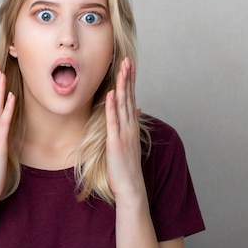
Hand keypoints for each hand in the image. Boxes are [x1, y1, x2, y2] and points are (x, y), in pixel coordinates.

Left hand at [105, 57, 144, 202]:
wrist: (131, 187)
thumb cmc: (127, 166)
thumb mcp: (131, 141)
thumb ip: (133, 123)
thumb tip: (137, 109)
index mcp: (132, 126)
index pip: (131, 98)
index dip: (129, 81)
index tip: (128, 65)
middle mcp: (130, 126)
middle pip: (128, 97)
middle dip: (127, 78)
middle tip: (127, 59)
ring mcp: (124, 134)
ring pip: (123, 105)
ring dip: (121, 86)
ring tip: (121, 70)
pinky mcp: (116, 142)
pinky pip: (113, 122)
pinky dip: (111, 107)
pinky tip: (110, 94)